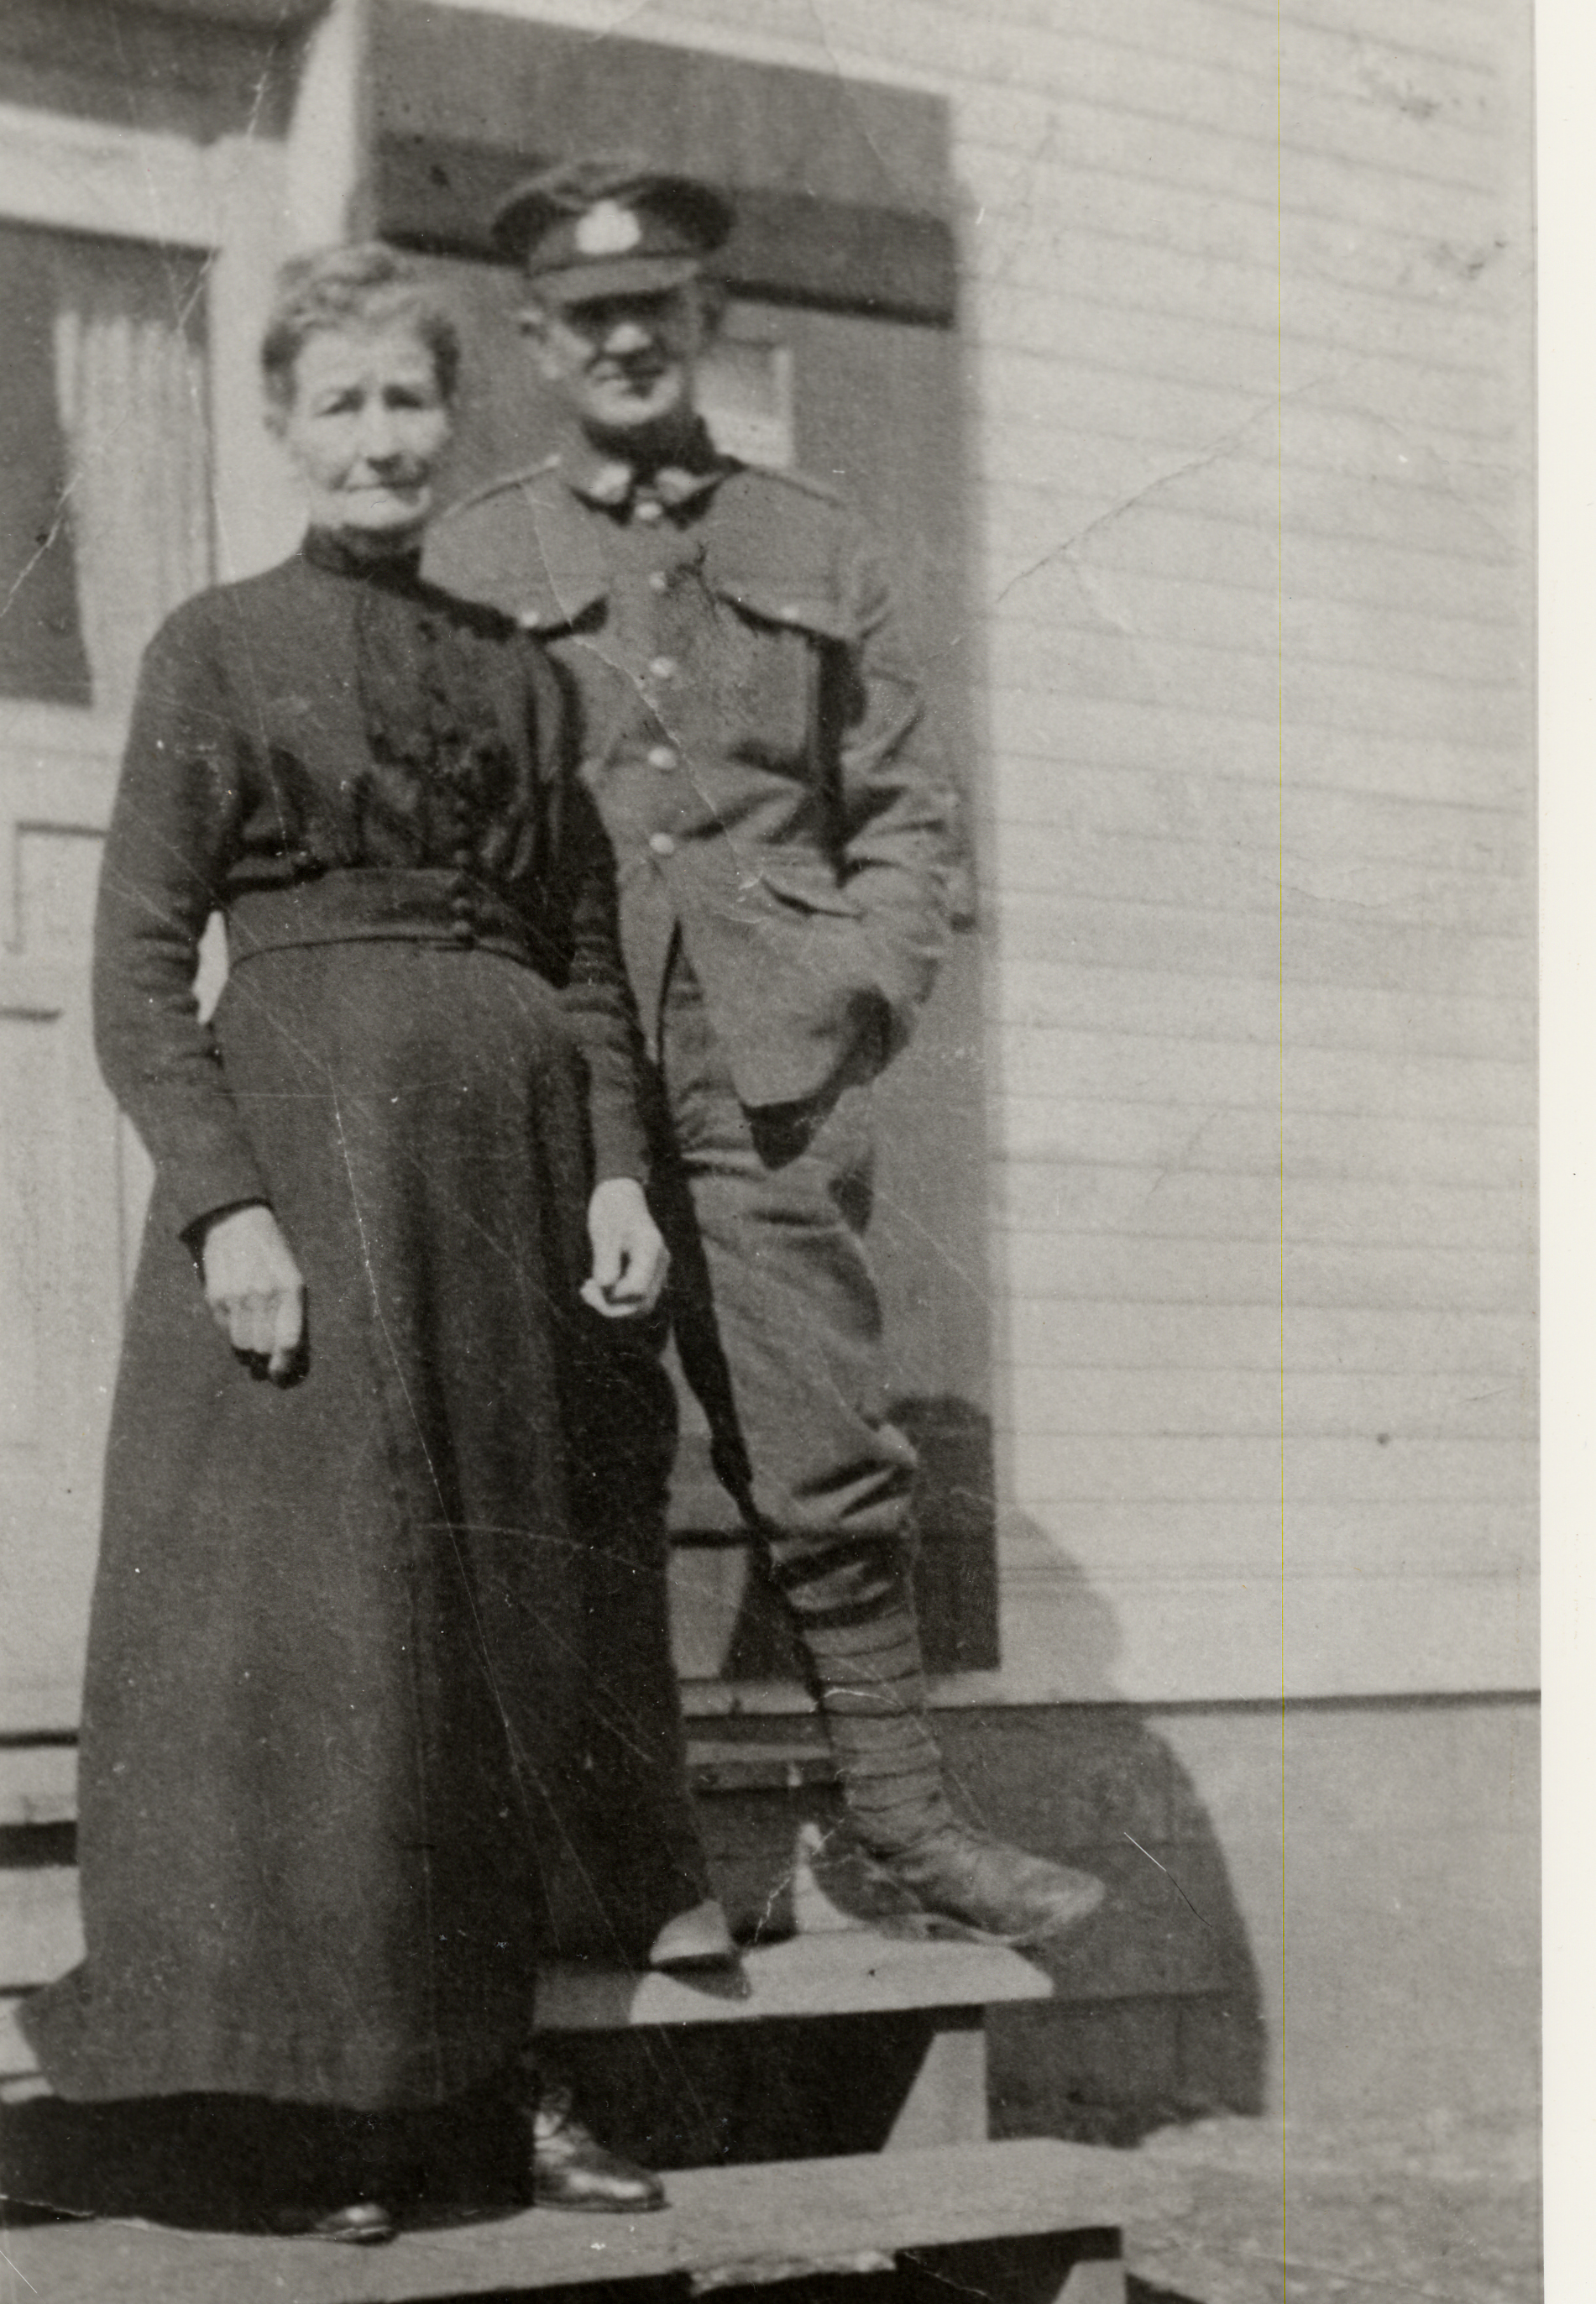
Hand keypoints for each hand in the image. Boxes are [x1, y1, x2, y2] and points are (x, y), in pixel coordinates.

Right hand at [199, 1202, 305, 1380]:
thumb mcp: (291, 1276)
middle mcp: (265, 1295)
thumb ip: (290, 1312)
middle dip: (264, 1353)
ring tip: (249, 1324)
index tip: (278, 1374)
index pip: (288, 1341)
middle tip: (263, 1346)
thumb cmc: (271, 1254)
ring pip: (241, 1343)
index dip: (283, 1364)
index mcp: (290, 1290)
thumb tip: (283, 1353)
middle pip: (263, 1347)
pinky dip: (229, 1327)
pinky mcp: (216, 1296)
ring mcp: (238, 1296)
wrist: (237, 1223)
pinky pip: (223, 1329)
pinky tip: (234, 1310)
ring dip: (245, 1342)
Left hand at [581, 1177, 668, 1319]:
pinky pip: (636, 1296)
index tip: (590, 1284)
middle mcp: (660, 1262)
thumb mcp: (602, 1232)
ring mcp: (657, 1268)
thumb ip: (605, 1260)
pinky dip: (617, 1298)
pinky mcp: (649, 1272)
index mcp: (650, 1249)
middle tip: (586, 1291)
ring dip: (614, 1305)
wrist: (621, 1193)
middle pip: (642, 1305)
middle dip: (612, 1307)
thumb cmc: (610, 1209)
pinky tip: (596, 1286)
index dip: (612, 1297)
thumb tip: (606, 1289)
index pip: (636, 1292)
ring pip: (640, 1305)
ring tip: (588, 1289)